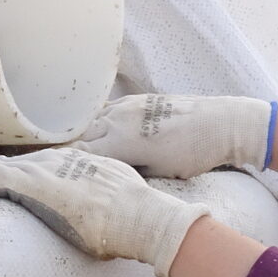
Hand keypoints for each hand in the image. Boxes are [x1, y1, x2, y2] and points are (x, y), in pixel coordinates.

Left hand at [0, 149, 212, 276]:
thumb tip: (106, 209)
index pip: (43, 162)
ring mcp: (45, 172)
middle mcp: (61, 161)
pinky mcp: (32, 186)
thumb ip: (107, 191)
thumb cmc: (140, 213)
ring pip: (2, 168)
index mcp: (83, 161)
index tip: (8, 175)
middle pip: (19, 162)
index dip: (21, 169)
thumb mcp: (122, 189)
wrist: (141, 216)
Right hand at [75, 94, 273, 177]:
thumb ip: (129, 170)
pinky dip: (100, 123)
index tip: (56, 177)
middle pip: (82, 137)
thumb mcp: (159, 172)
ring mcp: (127, 106)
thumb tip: (110, 172)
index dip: (67, 167)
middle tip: (62, 167)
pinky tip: (102, 132)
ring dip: (85, 136)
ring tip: (78, 151)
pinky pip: (109, 111)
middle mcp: (118, 119)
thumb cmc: (193, 153)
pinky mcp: (138, 100)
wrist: (221, 123)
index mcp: (120, 141)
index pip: (80, 155)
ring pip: (93, 122)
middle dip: (71, 152)